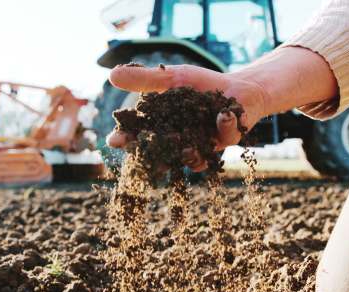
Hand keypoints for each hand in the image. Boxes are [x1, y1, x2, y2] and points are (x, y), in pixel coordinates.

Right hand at [106, 64, 269, 170]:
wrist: (238, 88)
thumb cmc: (202, 84)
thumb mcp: (172, 77)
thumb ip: (145, 79)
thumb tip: (111, 75)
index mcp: (164, 126)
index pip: (139, 135)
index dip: (126, 139)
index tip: (115, 140)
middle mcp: (180, 142)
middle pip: (162, 154)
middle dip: (152, 156)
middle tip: (145, 156)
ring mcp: (203, 145)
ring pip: (192, 159)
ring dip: (188, 153)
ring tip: (184, 146)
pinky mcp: (226, 141)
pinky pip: (224, 137)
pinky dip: (224, 125)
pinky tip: (224, 114)